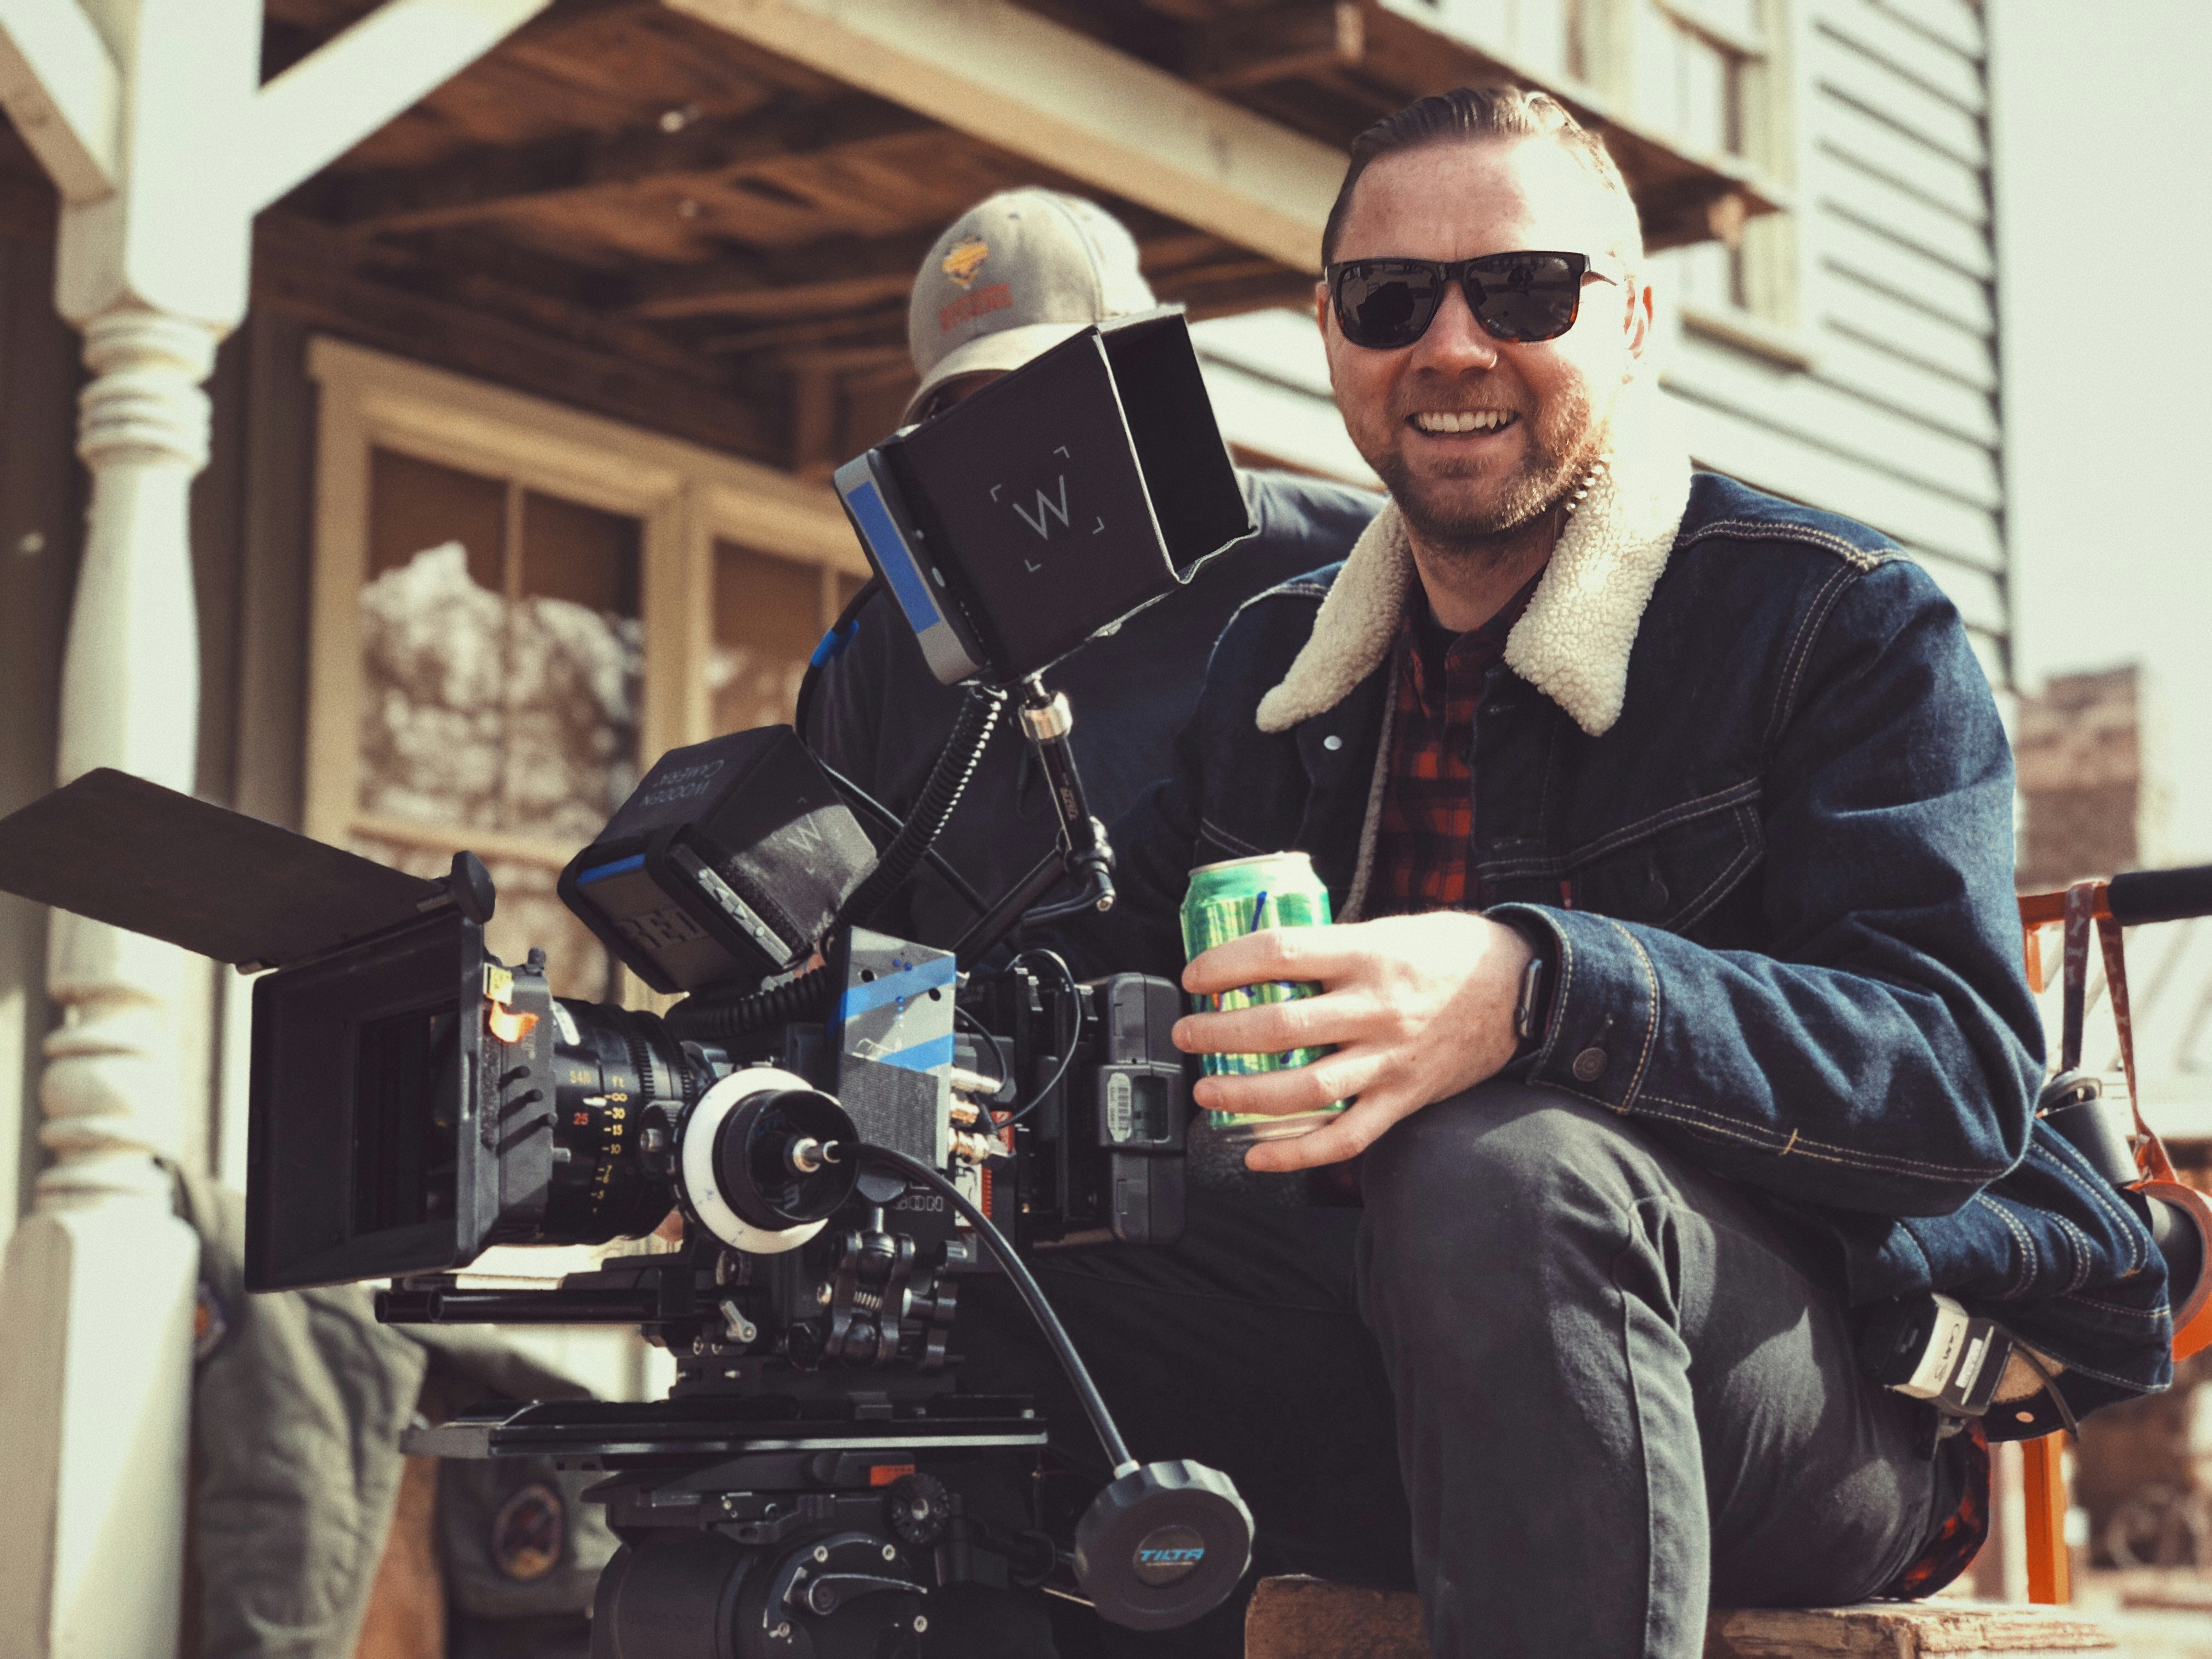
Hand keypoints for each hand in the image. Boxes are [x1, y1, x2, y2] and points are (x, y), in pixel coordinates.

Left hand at [1173, 911, 1533, 1172]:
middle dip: (1218, 1032)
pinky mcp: (1404, 1098)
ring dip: (1245, 1094)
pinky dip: (1297, 1153)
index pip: (1279, 953)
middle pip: (1279, 1026)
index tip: (1196, 976)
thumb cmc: (1451, 952)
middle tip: (1188, 1034)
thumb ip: (1333, 946)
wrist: (1523, 988)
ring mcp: (1390, 1059)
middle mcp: (1376, 1008)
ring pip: (1305, 1088)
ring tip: (1209, 1090)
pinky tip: (1258, 1156)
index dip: (1226, 964)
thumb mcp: (1389, 929)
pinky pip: (1346, 1137)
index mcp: (1368, 953)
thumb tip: (1266, 959)